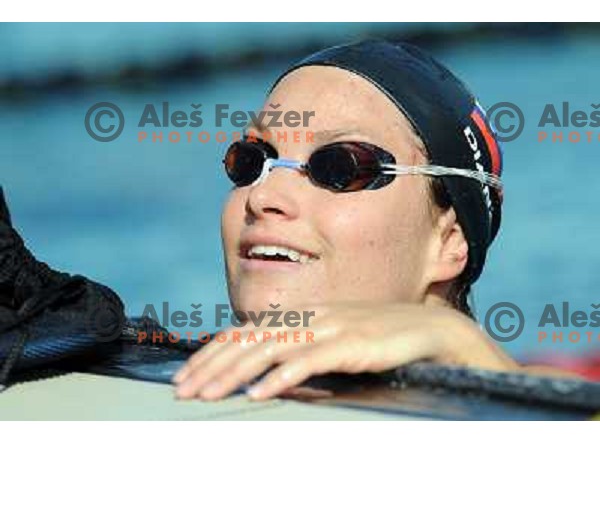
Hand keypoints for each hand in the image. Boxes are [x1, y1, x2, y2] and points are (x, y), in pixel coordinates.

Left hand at [172, 301, 520, 400]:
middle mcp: (309, 318)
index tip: (186, 376)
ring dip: (234, 373)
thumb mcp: (331, 340)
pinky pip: (309, 361)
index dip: (212, 353)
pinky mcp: (352, 344)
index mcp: (301, 316)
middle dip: (211, 366)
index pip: (245, 332)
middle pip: (249, 340)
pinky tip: (260, 393)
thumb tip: (264, 373)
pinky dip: (282, 376)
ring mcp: (330, 328)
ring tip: (207, 395)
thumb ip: (300, 350)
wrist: (426, 329)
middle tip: (182, 390)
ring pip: (270, 349)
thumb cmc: (377, 338)